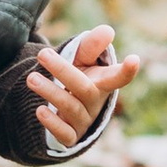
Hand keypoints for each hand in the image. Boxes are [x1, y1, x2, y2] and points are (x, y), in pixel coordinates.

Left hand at [29, 20, 138, 150]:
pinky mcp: (71, 136)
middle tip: (43, 54)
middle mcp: (95, 102)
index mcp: (103, 83)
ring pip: (71, 108)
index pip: (118, 77)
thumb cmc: (78, 77)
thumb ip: (91, 46)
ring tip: (31, 79)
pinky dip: (53, 123)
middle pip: (84, 88)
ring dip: (51, 92)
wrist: (65, 109)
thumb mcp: (83, 60)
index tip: (134, 59)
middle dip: (63, 71)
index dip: (127, 70)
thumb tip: (107, 31)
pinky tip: (40, 111)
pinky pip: (65, 134)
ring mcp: (84, 120)